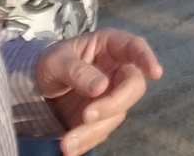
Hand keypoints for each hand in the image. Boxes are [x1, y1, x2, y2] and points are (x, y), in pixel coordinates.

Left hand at [35, 28, 162, 155]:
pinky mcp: (104, 117)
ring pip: (116, 115)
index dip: (146, 58)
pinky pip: (102, 132)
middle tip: (87, 116)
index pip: (134, 47)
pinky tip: (70, 147)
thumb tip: (102, 87)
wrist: (38, 87)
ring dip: (92, 131)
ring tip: (66, 143)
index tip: (155, 73)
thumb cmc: (51, 62)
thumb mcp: (56, 61)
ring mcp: (112, 96)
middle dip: (113, 104)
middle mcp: (117, 71)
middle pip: (132, 87)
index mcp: (110, 46)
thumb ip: (77, 71)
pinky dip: (86, 142)